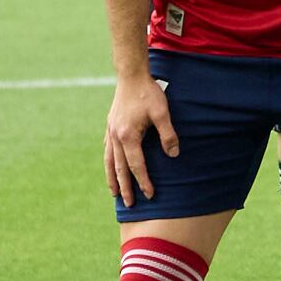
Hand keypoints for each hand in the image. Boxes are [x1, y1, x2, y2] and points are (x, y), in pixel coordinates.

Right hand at [105, 74, 177, 206]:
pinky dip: (109, 162)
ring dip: (112, 178)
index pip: (137, 166)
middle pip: (120, 169)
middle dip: (125, 188)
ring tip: (115, 193)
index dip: (144, 181)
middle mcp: (116, 138)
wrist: (131, 76)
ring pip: (110, 161)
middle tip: (130, 204)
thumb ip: (168, 135)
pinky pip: (108, 150)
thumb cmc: (149, 93)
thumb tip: (173, 154)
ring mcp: (110, 132)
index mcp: (128, 137)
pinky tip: (111, 167)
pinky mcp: (110, 126)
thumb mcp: (162, 113)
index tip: (150, 194)